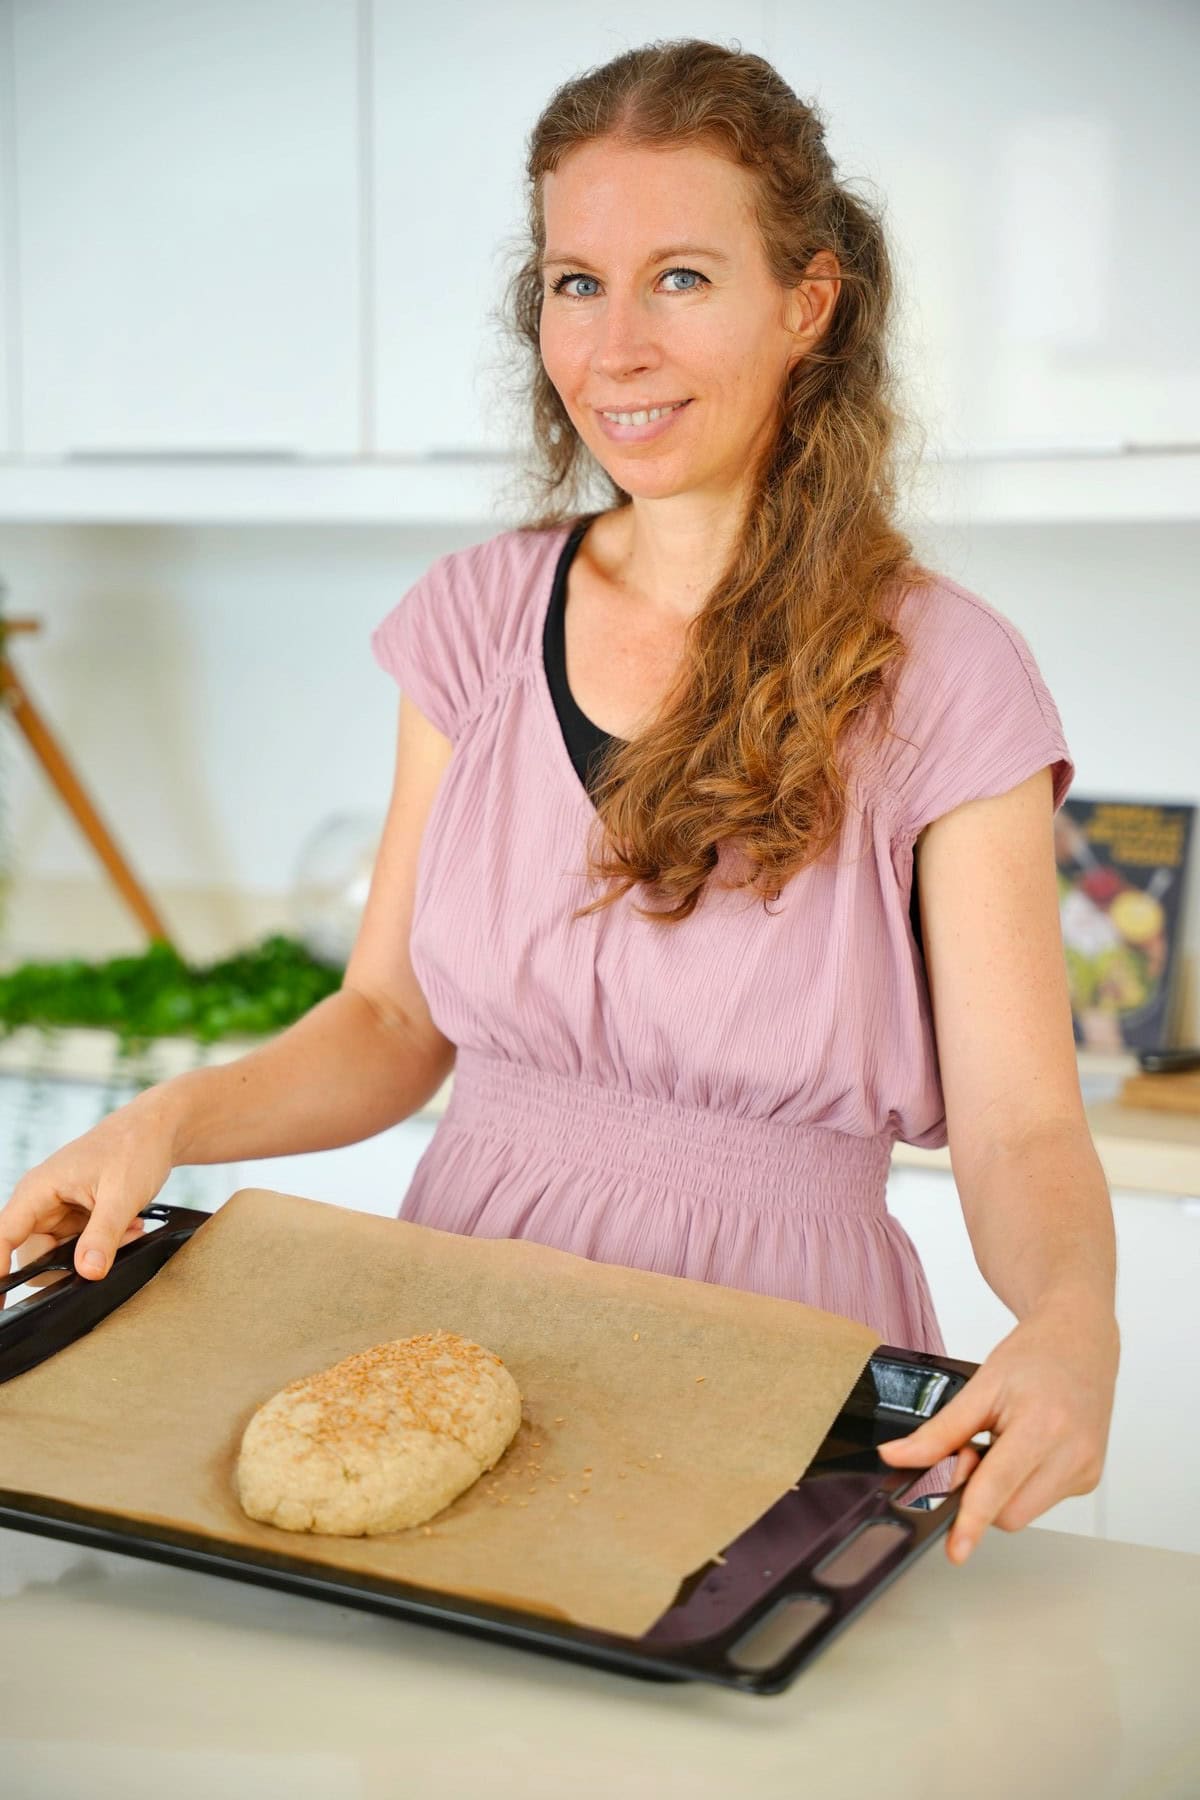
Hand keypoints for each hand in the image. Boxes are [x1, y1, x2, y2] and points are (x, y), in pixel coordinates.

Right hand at [0, 1096, 175, 1291]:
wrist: (156, 1131)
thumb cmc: (134, 1147)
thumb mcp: (122, 1194)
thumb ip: (103, 1236)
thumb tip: (88, 1272)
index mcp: (37, 1191)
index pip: (3, 1237)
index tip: (0, 1303)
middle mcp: (40, 1203)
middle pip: (34, 1257)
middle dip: (73, 1262)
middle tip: (113, 1246)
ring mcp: (58, 1212)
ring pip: (62, 1256)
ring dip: (95, 1252)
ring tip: (127, 1229)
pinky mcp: (75, 1218)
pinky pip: (81, 1247)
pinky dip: (105, 1244)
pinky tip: (129, 1226)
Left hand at [876, 1295, 1119, 1564]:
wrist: (1082, 1340)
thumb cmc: (1034, 1356)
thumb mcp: (981, 1385)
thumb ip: (939, 1431)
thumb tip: (897, 1457)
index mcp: (1043, 1426)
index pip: (998, 1486)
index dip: (971, 1520)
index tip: (956, 1551)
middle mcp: (1072, 1454)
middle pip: (1008, 1512)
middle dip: (980, 1494)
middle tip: (974, 1450)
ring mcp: (1086, 1471)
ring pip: (1025, 1512)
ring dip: (1001, 1490)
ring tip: (1003, 1442)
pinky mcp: (1090, 1478)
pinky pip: (1041, 1500)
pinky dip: (1022, 1483)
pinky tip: (1025, 1448)